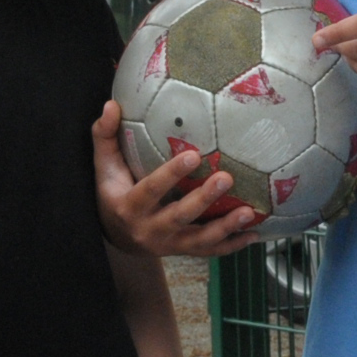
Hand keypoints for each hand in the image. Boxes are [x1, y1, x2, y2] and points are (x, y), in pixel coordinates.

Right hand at [92, 101, 261, 256]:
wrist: (116, 236)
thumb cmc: (112, 192)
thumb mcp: (104, 166)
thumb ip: (105, 136)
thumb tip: (110, 104)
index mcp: (129, 206)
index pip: (150, 190)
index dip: (170, 175)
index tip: (192, 155)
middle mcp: (148, 229)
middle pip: (179, 216)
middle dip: (204, 199)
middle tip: (227, 178)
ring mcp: (167, 244)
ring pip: (199, 239)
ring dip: (225, 227)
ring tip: (248, 212)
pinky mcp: (182, 251)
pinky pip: (209, 251)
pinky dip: (232, 245)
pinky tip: (252, 234)